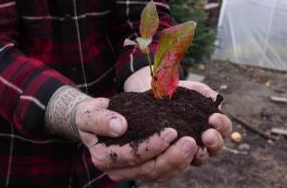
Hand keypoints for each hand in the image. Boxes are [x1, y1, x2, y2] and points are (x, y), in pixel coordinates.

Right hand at [76, 97, 198, 182]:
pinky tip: (197, 148)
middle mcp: (121, 170)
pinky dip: (184, 161)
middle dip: (173, 157)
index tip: (172, 132)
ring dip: (182, 160)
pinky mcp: (150, 168)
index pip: (132, 156)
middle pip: (151, 170)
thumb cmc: (95, 115)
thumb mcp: (89, 113)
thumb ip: (100, 119)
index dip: (153, 146)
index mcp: (105, 157)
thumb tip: (119, 126)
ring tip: (197, 144)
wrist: (100, 121)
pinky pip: (168, 170)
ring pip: (163, 173)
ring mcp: (136, 171)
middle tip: (191, 141)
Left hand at [122, 66, 231, 165]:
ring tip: (191, 143)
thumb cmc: (175, 95)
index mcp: (211, 126)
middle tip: (207, 135)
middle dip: (214, 142)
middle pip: (215, 149)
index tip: (213, 118)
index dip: (222, 126)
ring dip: (199, 154)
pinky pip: (176, 166)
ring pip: (198, 160)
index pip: (224, 130)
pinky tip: (171, 150)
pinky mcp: (169, 158)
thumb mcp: (191, 91)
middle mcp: (202, 142)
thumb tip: (215, 100)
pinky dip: (175, 160)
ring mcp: (187, 151)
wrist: (153, 98)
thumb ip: (205, 95)